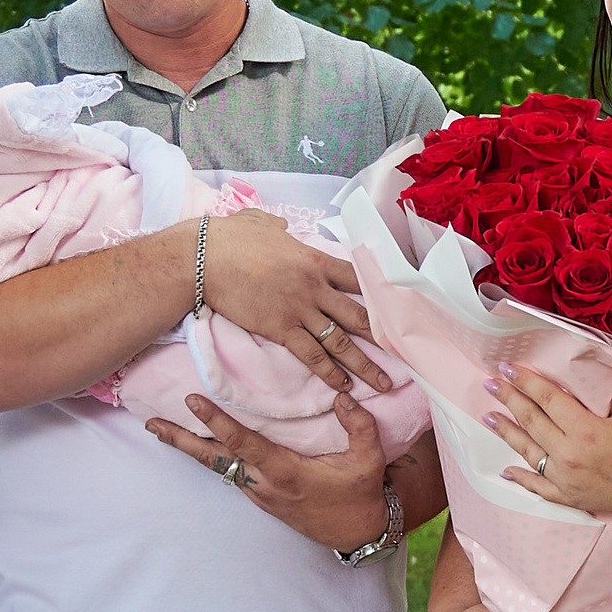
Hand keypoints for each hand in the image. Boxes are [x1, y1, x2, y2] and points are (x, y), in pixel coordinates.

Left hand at [146, 391, 393, 551]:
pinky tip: (198, 441)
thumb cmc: (360, 493)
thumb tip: (342, 395)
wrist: (356, 532)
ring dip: (189, 447)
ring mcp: (259, 493)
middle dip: (181, 440)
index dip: (217, 421)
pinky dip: (210, 455)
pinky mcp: (261, 497)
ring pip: (218, 466)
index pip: (244, 442)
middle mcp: (265, 483)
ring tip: (160, 428)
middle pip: (214, 459)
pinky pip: (230, 471)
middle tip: (151, 423)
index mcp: (285, 471)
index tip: (193, 401)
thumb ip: (359, 425)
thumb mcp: (368, 460)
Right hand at [198, 210, 391, 392]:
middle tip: (405, 354)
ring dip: (364, 364)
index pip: (359, 279)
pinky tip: (342, 387)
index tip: (399, 310)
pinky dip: (329, 373)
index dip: (381, 295)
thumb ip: (279, 228)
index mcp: (316, 260)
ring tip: (383, 383)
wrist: (206, 258)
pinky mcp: (280, 328)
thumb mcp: (262, 224)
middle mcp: (315, 287)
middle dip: (384, 337)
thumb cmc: (230, 237)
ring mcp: (300, 309)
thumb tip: (282, 226)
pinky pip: (312, 355)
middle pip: (359, 314)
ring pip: (341, 342)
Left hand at [482, 363, 611, 519]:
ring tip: (487, 417)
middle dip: (509, 400)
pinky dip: (521, 478)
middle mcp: (570, 454)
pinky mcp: (568, 496)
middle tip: (490, 384)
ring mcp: (566, 478)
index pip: (548, 400)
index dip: (526, 382)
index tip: (508, 368)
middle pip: (532, 421)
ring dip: (506, 432)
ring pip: (528, 451)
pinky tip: (506, 470)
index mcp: (586, 431)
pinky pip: (538, 486)